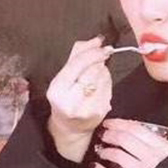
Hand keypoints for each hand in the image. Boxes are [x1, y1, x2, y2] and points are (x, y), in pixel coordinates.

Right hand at [46, 37, 113, 157]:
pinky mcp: (101, 113)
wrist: (70, 127)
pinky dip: (107, 84)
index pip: (78, 64)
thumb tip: (98, 40)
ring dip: (103, 73)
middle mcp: (71, 102)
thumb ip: (78, 54)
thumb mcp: (64, 75)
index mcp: (57, 89)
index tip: (103, 47)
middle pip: (93, 70)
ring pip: (104, 78)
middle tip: (97, 63)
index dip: (93, 53)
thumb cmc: (65, 96)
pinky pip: (109, 89)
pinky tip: (99, 89)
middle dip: (98, 63)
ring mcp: (88, 109)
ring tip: (94, 79)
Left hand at [92, 119, 167, 167]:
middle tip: (104, 135)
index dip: (119, 124)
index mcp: (161, 148)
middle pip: (124, 140)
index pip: (136, 130)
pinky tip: (97, 167)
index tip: (109, 123)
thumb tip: (138, 135)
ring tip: (101, 150)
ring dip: (105, 151)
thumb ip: (160, 145)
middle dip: (110, 135)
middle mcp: (150, 158)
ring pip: (117, 155)